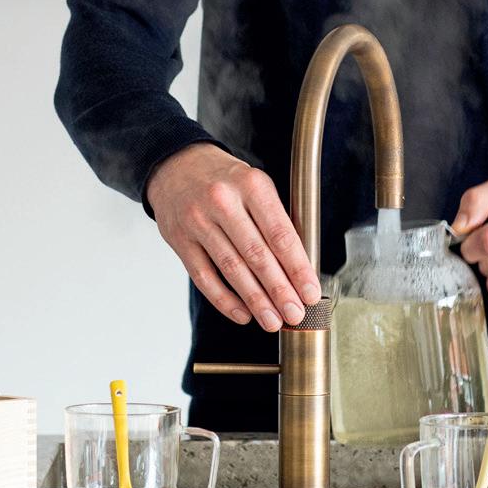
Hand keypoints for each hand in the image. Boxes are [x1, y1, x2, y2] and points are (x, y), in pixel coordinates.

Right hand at [146, 143, 319, 331]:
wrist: (177, 166)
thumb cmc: (227, 181)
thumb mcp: (256, 185)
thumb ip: (276, 220)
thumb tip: (299, 268)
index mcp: (252, 185)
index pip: (280, 234)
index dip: (297, 267)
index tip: (310, 292)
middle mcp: (223, 201)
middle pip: (257, 255)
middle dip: (279, 290)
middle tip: (295, 314)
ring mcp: (198, 221)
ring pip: (231, 268)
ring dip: (255, 300)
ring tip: (272, 320)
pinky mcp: (179, 240)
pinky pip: (204, 276)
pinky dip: (224, 299)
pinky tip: (242, 314)